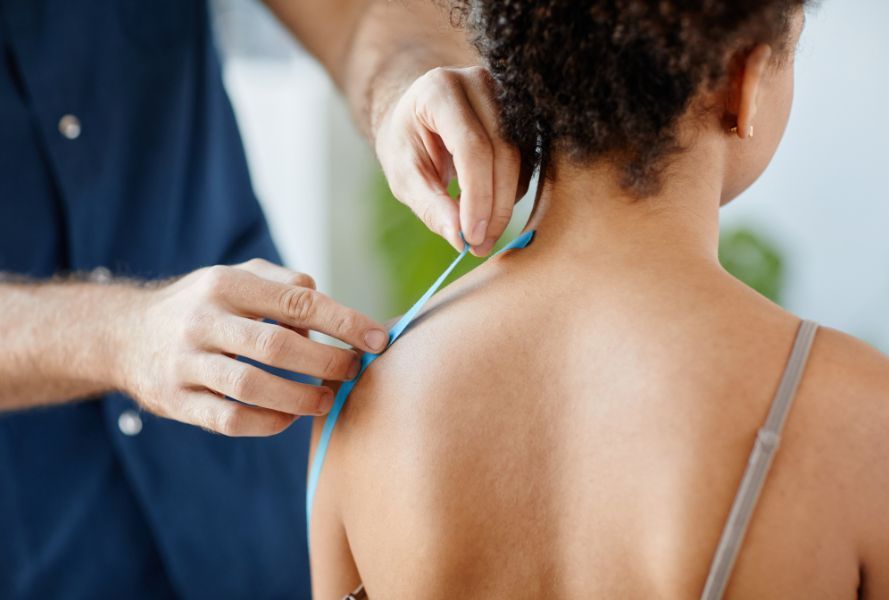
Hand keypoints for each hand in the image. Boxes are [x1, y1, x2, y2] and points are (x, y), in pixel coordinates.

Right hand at [115, 259, 388, 436]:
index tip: (378, 339)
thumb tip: (330, 306)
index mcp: (226, 284)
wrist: (126, 335)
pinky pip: (228, 419)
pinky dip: (266, 422)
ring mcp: (185, 363)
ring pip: (251, 386)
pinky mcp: (175, 401)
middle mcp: (203, 321)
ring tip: (327, 400)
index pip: (298, 302)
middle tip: (352, 371)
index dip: (344, 323)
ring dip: (300, 398)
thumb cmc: (204, 304)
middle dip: (326, 363)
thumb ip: (285, 283)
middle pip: (276, 346)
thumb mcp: (237, 276)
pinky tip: (288, 418)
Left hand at [374, 66, 527, 256]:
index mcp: (440, 90)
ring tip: (479, 231)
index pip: (472, 147)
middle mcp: (478, 82)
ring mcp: (504, 93)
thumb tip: (459, 238)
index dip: (477, 196)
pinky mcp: (521, 112)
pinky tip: (488, 208)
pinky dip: (511, 191)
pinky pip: (528, 159)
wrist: (417, 114)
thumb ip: (430, 206)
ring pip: (521, 158)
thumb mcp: (405, 176)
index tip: (471, 237)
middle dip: (495, 207)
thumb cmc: (406, 142)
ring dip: (505, 202)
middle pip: (503, 152)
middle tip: (479, 245)